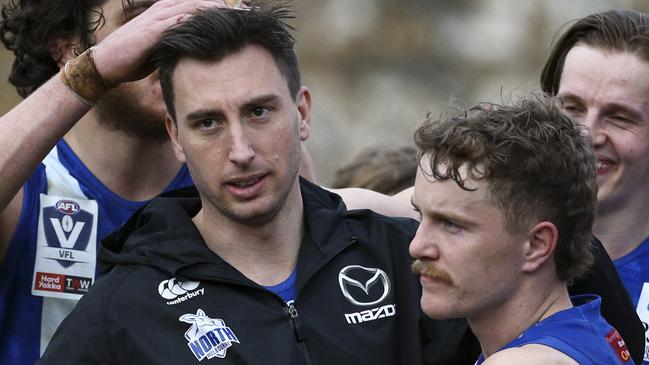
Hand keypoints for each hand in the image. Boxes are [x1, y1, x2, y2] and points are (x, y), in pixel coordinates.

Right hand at [92, 0, 249, 84]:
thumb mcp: (164, 46)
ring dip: (218, 10)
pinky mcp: (154, 30)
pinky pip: (181, 21)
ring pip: (194, 6)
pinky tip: (217, 27)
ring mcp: (159, 17)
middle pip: (202, 0)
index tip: (244, 12)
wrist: (108, 63)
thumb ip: (181, 41)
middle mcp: (165, 8)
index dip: (222, 5)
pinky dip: (200, 22)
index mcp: (168, 10)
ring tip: (239, 17)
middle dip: (226, 5)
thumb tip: (202, 50)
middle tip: (249, 12)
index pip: (200, 1)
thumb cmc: (135, 57)